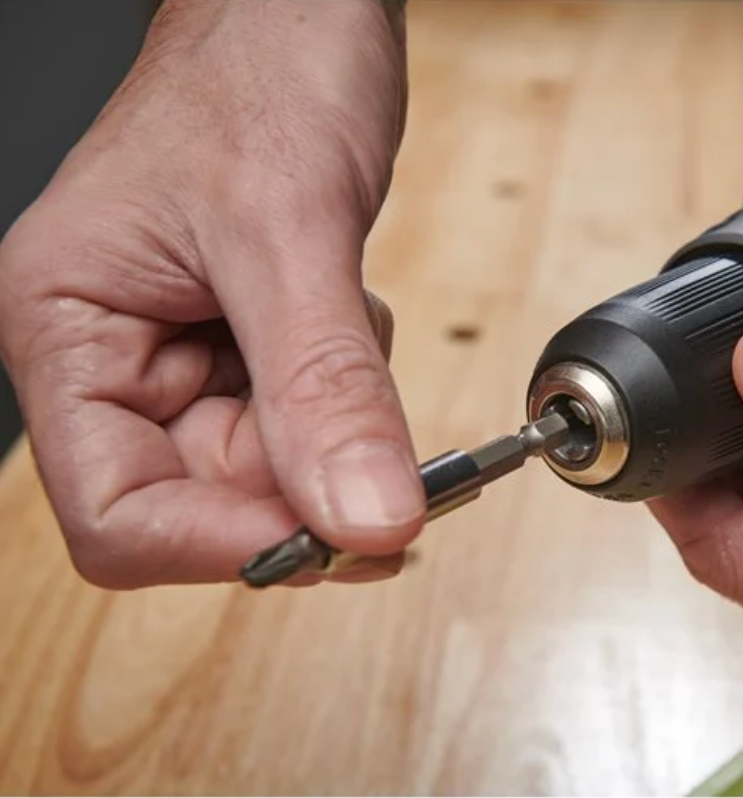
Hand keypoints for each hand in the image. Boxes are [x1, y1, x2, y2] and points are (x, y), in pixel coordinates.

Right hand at [0, 0, 420, 587]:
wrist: (301, 10)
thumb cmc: (259, 67)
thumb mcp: (290, 231)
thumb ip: (323, 386)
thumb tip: (364, 518)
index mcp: (67, 327)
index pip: (115, 514)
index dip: (224, 544)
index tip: (332, 538)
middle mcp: (116, 355)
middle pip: (204, 503)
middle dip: (307, 487)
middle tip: (398, 468)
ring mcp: (187, 352)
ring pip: (270, 468)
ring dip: (338, 432)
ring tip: (355, 331)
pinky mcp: (249, 341)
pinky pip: (309, 418)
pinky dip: (353, 394)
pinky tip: (353, 315)